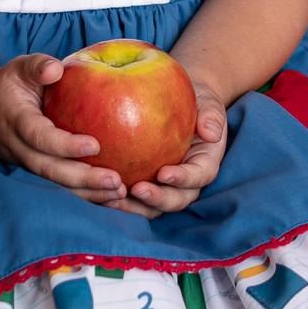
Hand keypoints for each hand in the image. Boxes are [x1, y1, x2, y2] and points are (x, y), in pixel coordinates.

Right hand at [0, 53, 126, 202]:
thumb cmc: (9, 86)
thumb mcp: (18, 67)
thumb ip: (37, 65)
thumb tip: (56, 69)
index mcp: (16, 120)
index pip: (38, 136)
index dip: (64, 145)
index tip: (95, 145)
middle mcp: (18, 147)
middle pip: (49, 169)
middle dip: (82, 178)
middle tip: (115, 180)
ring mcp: (24, 164)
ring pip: (54, 184)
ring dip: (86, 193)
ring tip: (118, 192)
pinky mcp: (33, 173)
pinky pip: (58, 188)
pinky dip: (84, 195)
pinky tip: (111, 197)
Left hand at [88, 77, 228, 220]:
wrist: (183, 103)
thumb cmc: (198, 101)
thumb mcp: (208, 103)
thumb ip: (211, 116)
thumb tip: (212, 132)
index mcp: (204, 164)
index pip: (198, 177)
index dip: (183, 179)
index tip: (164, 173)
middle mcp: (185, 182)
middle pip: (175, 200)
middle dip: (156, 200)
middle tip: (136, 190)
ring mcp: (164, 187)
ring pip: (151, 207)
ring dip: (133, 207)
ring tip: (111, 198)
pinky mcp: (143, 184)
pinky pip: (130, 197)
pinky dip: (115, 197)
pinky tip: (95, 189)